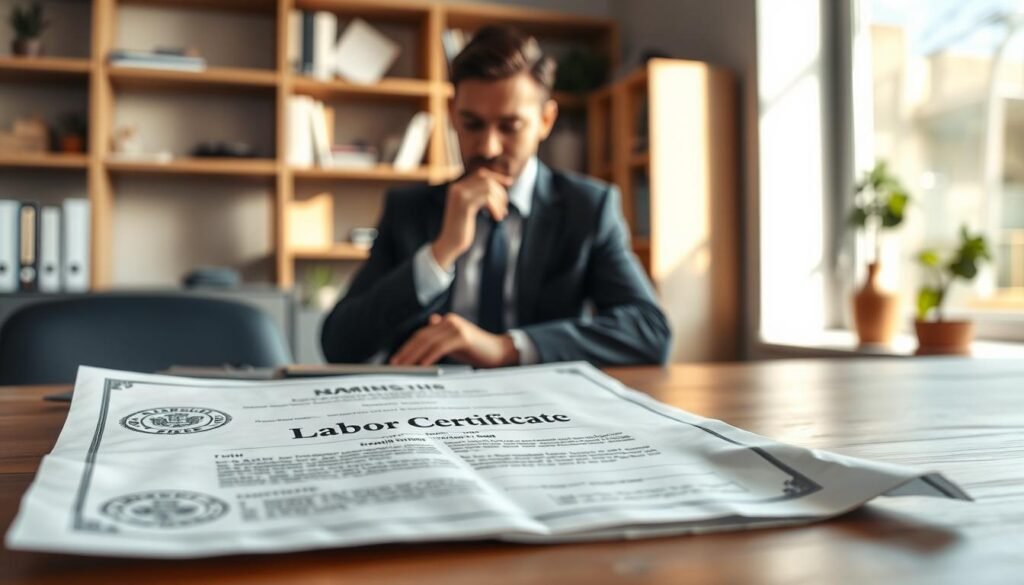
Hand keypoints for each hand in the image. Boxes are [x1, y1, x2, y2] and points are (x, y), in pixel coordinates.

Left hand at [390, 313, 517, 367]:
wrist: (500, 352)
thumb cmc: (477, 351)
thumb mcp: (455, 344)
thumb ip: (440, 340)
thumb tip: (424, 335)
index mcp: (445, 322)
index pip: (421, 335)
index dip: (407, 347)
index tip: (395, 360)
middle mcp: (448, 321)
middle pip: (421, 337)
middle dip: (406, 352)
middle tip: (394, 366)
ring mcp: (455, 327)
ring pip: (427, 342)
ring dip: (413, 356)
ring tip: (403, 368)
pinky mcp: (462, 336)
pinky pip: (439, 348)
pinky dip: (428, 357)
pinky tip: (420, 367)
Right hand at [431, 168, 513, 269]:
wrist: (449, 243)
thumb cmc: (463, 228)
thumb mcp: (470, 208)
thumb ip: (479, 196)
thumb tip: (501, 185)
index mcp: (457, 187)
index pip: (481, 174)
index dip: (497, 177)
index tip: (510, 182)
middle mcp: (457, 188)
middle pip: (486, 180)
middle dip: (500, 192)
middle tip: (504, 207)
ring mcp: (460, 195)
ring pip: (488, 188)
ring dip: (500, 201)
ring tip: (502, 214)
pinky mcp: (465, 205)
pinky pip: (487, 199)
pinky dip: (496, 208)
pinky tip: (497, 218)